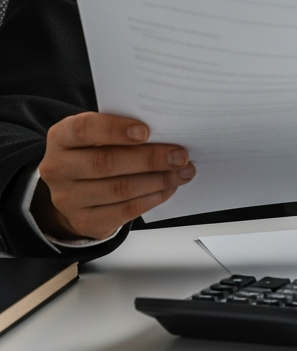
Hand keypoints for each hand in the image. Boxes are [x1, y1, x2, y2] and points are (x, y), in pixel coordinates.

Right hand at [32, 113, 194, 240]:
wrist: (75, 188)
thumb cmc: (96, 149)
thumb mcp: (99, 133)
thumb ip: (124, 129)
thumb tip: (167, 131)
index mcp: (61, 137)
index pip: (83, 129)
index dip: (114, 129)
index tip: (145, 131)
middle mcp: (58, 169)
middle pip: (106, 163)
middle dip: (150, 158)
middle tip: (180, 155)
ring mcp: (68, 199)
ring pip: (119, 189)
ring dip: (158, 180)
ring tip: (183, 171)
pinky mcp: (85, 221)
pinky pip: (125, 210)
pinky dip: (153, 198)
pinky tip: (170, 187)